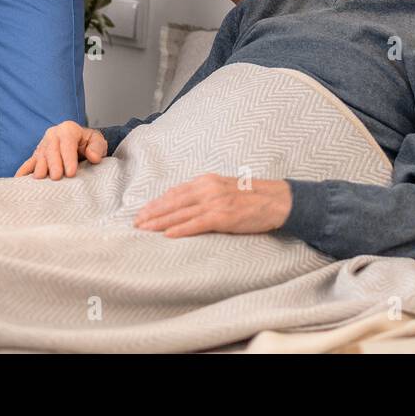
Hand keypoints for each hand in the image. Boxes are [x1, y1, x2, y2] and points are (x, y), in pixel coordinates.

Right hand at [15, 120, 106, 179]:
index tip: (71, 172)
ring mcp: (43, 145)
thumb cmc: (88, 143)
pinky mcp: (36, 155)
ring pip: (40, 156)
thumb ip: (97, 147)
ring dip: (39, 167)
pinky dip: (23, 171)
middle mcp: (52, 135)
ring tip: (41, 178)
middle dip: (53, 164)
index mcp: (68, 129)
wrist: (80, 143)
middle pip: (51, 150)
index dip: (69, 158)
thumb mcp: (97, 141)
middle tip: (56, 177)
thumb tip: (94, 157)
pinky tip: (19, 179)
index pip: (67, 143)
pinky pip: (28, 163)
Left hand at [134, 174, 291, 237]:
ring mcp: (215, 202)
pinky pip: (197, 224)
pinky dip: (180, 229)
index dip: (157, 202)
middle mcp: (208, 189)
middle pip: (173, 202)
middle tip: (135, 222)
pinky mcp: (224, 216)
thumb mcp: (225, 188)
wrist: (278, 200)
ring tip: (144, 229)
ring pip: (180, 213)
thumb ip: (205, 194)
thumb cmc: (253, 197)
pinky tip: (167, 234)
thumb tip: (185, 202)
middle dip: (152, 212)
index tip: (143, 211)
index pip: (175, 192)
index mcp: (207, 181)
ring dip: (160, 222)